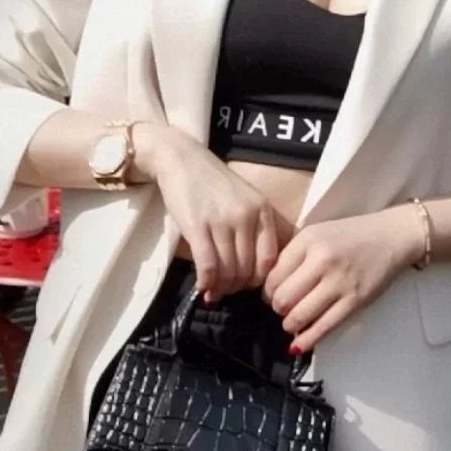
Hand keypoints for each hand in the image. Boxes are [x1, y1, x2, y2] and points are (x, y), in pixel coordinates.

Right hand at [140, 127, 285, 301]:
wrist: (182, 160)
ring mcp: (222, 221)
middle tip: (225, 291)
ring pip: (227, 271)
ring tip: (213, 291)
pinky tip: (202, 287)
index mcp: (262, 211)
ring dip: (220, 288)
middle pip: (247, 270)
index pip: (268, 260)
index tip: (245, 285)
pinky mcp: (197, 226)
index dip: (258, 281)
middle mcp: (246, 217)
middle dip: (235, 287)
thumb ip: (254, 230)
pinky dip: (205, 282)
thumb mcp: (245, 200)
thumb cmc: (214, 182)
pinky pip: (207, 265)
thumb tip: (253, 273)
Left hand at [262, 207, 420, 353]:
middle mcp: (322, 260)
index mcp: (308, 241)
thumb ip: (294, 255)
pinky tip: (299, 345)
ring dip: (289, 325)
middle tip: (282, 309)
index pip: (273, 276)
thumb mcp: (317, 233)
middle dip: (277, 309)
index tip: (271, 295)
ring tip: (291, 322)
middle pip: (283, 298)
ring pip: (299, 316)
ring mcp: (339, 282)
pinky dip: (307, 340)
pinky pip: (324, 327)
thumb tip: (271, 288)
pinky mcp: (355, 301)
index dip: (267, 291)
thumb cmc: (351, 235)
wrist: (392, 236)